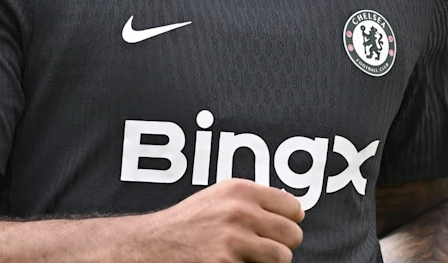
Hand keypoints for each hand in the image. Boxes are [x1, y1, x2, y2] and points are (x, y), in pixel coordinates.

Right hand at [135, 179, 305, 262]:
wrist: (154, 244)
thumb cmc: (188, 223)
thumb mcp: (218, 198)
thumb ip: (252, 201)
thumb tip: (294, 212)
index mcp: (240, 191)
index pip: (294, 208)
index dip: (287, 222)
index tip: (276, 230)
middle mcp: (239, 211)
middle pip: (293, 234)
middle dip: (281, 244)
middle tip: (262, 249)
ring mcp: (233, 239)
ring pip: (282, 257)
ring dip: (268, 262)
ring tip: (249, 258)